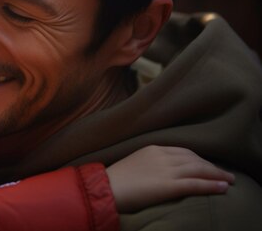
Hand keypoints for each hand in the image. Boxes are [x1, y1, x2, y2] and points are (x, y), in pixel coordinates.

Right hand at [106, 145, 234, 212]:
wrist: (106, 187)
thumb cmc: (116, 178)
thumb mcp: (134, 162)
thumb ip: (149, 162)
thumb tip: (158, 170)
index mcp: (153, 148)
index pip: (183, 151)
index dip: (198, 158)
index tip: (207, 164)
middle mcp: (162, 156)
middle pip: (194, 158)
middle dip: (211, 165)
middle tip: (223, 172)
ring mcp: (167, 170)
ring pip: (199, 169)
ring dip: (217, 174)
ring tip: (229, 180)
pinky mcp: (169, 186)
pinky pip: (196, 184)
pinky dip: (212, 185)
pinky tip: (223, 187)